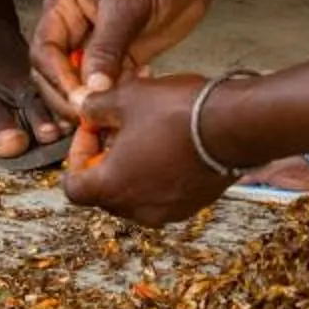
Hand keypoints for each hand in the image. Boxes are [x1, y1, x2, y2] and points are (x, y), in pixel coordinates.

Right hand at [30, 0, 222, 123]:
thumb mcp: (127, 8)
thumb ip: (106, 49)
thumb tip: (90, 89)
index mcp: (63, 6)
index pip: (44, 50)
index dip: (56, 77)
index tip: (77, 98)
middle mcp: (73, 27)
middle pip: (54, 72)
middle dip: (69, 95)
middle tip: (90, 114)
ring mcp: (95, 45)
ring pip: (80, 83)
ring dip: (92, 100)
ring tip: (110, 111)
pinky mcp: (119, 58)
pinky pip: (107, 85)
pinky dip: (117, 95)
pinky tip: (135, 92)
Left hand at [61, 71, 225, 226]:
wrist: (235, 125)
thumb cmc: (177, 114)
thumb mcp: (126, 98)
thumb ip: (96, 107)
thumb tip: (85, 109)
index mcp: (111, 188)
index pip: (73, 186)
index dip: (76, 154)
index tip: (91, 129)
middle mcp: (137, 208)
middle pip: (104, 190)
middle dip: (105, 156)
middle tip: (116, 125)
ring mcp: (167, 210)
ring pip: (135, 190)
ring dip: (132, 163)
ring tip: (145, 128)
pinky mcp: (193, 205)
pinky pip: (163, 192)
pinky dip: (158, 172)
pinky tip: (170, 141)